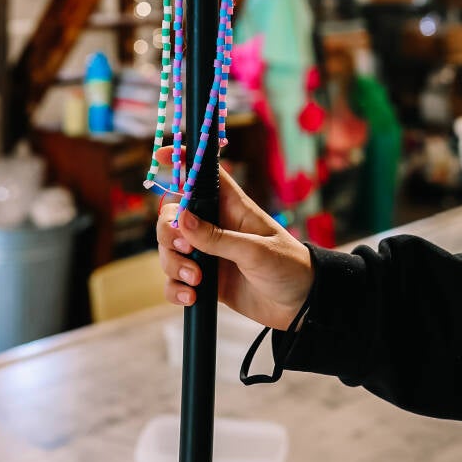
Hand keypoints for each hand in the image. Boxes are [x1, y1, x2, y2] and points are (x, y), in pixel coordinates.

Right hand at [155, 146, 313, 329]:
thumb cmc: (287, 265)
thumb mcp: (255, 250)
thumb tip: (181, 218)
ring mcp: (207, 253)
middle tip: (187, 249)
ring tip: (196, 280)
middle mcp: (214, 226)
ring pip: (169, 249)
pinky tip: (191, 296)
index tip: (160, 156)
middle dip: (169, 232)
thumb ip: (216, 237)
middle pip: (173, 216)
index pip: (202, 175)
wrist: (300, 305)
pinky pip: (175, 281)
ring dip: (174, 264)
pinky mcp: (204, 280)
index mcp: (230, 206)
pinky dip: (175, 288)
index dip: (181, 161)